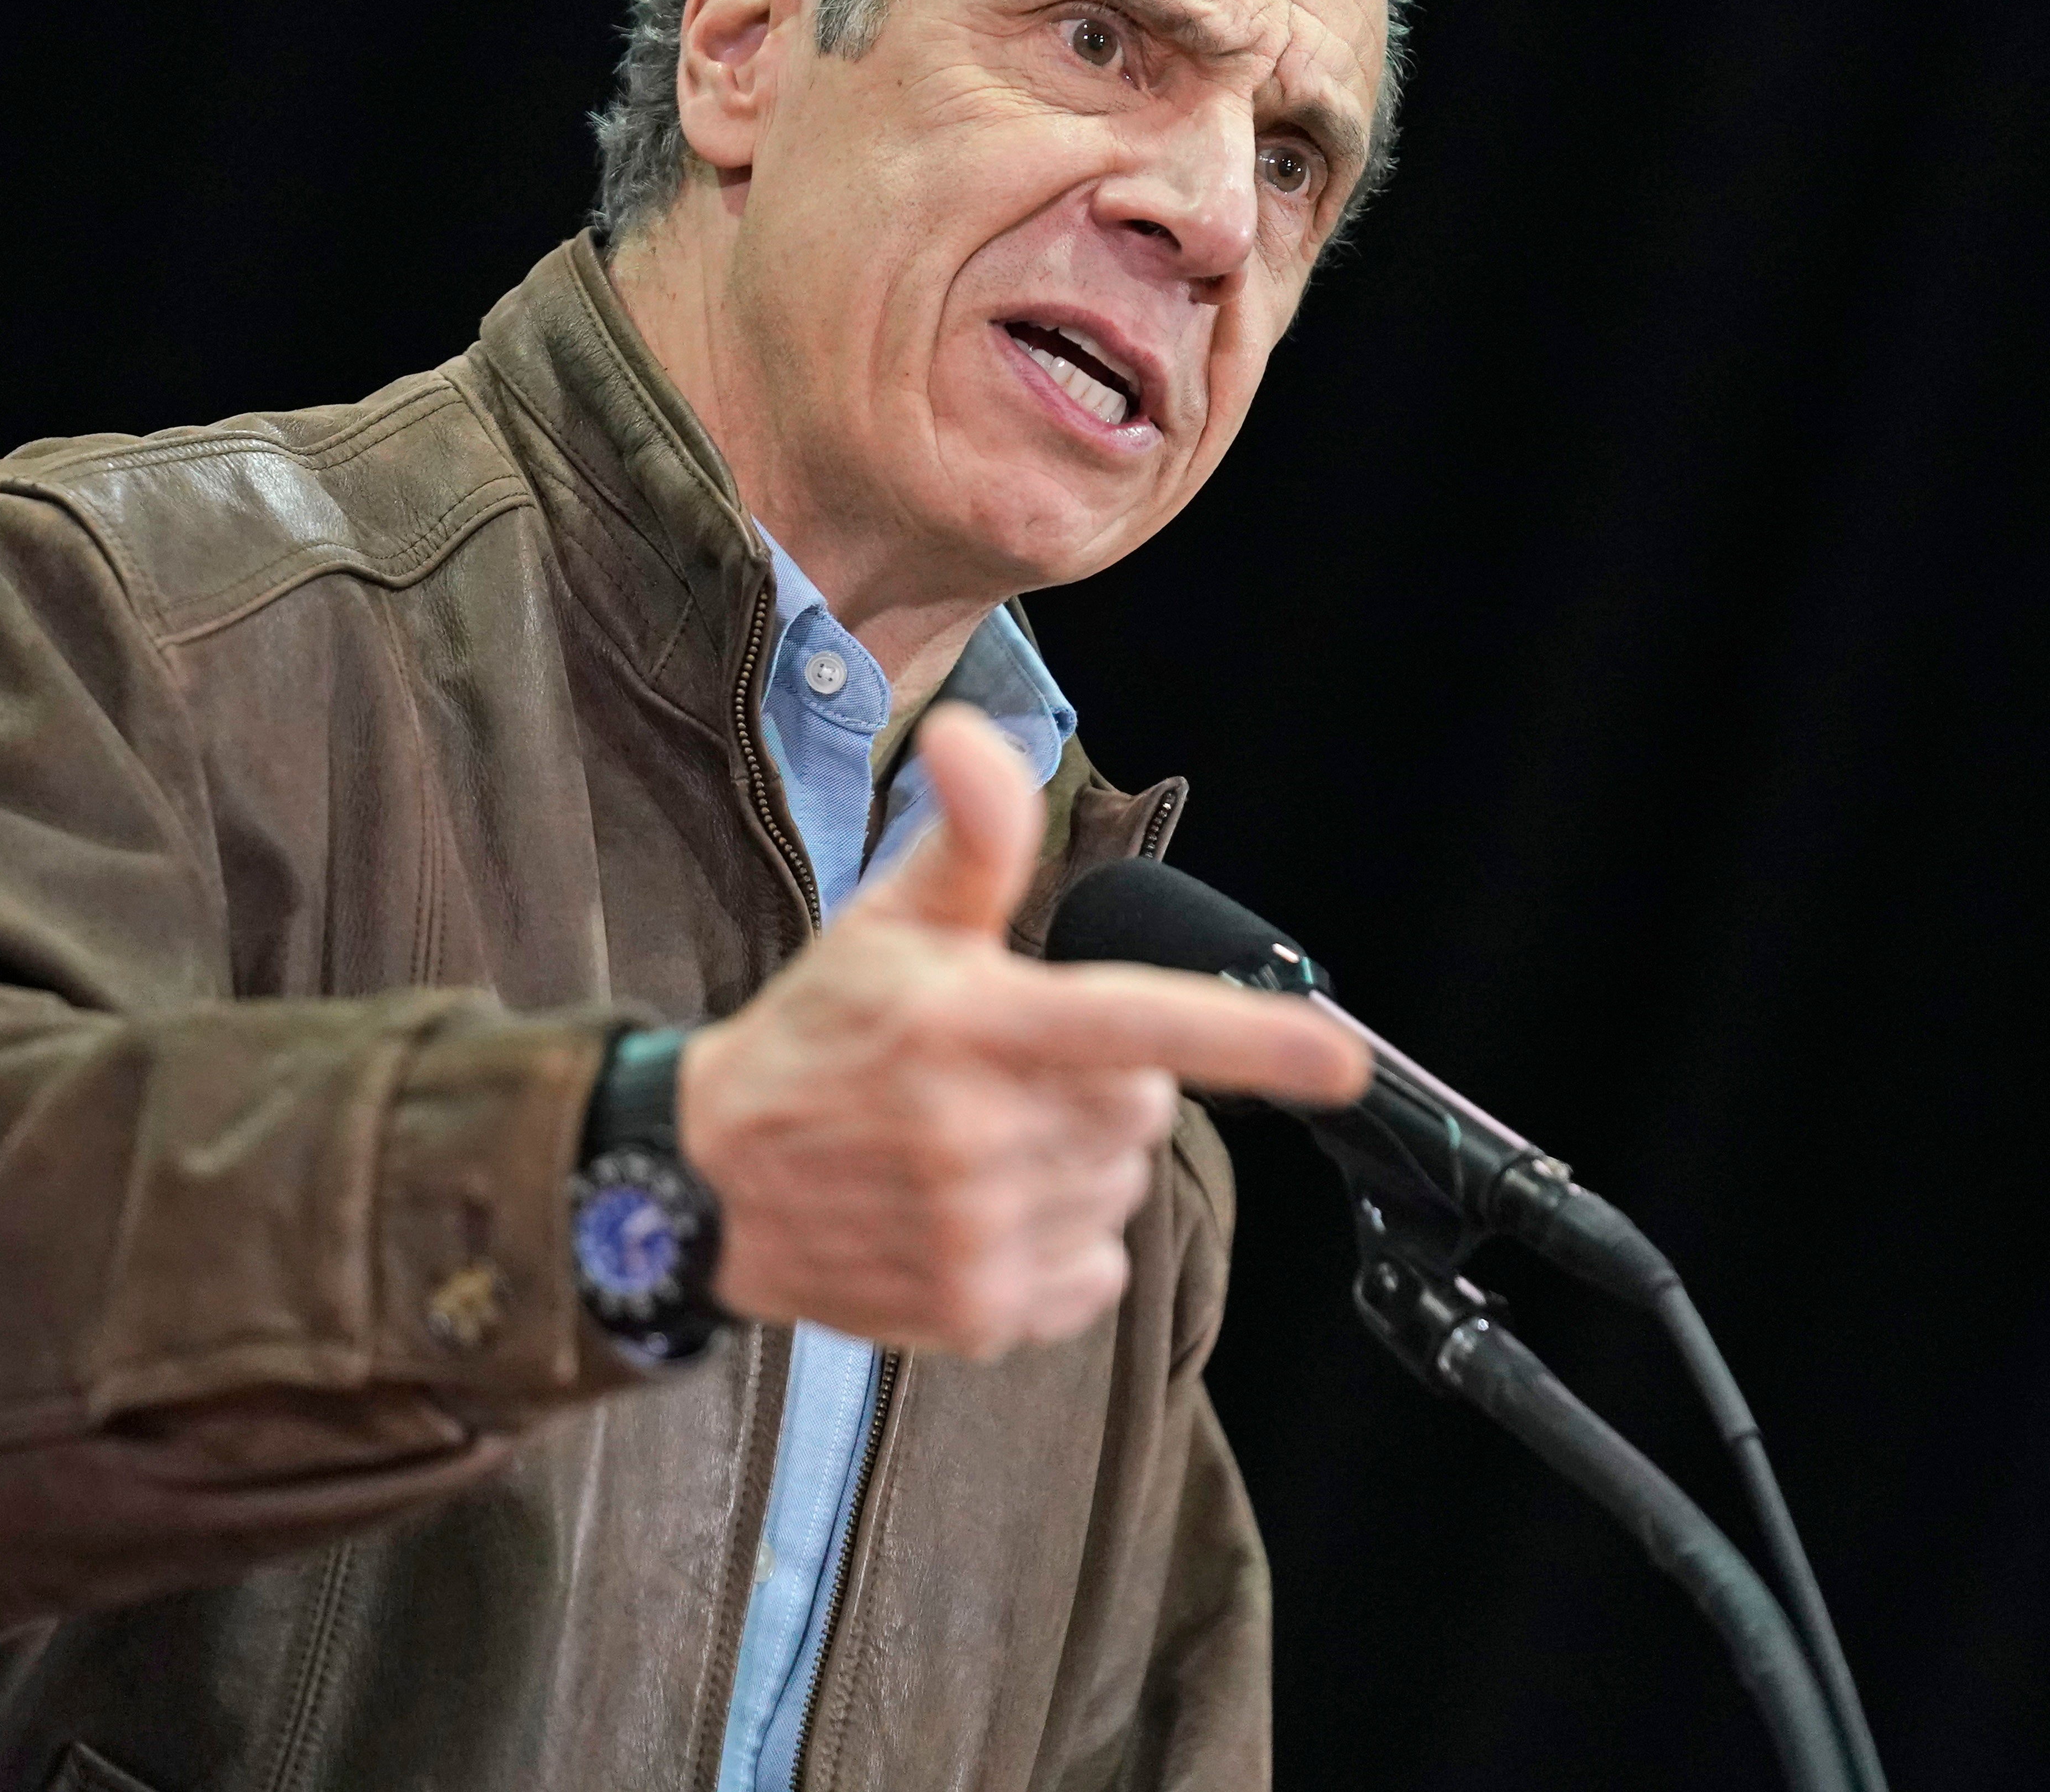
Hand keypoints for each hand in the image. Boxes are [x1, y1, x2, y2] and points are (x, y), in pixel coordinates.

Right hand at [680, 704, 1367, 1358]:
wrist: (706, 1182)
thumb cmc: (818, 1036)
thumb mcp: (888, 923)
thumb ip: (970, 839)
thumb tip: (975, 737)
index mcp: (978, 1029)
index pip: (1139, 1026)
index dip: (1252, 1044)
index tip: (1343, 1060)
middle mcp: (983, 1138)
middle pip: (1144, 1110)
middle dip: (1103, 1086)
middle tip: (1007, 1074)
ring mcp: (981, 1235)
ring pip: (1118, 1189)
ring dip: (1075, 1165)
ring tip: (977, 1144)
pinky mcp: (977, 1312)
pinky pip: (1091, 1270)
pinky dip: (1057, 1245)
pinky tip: (977, 1212)